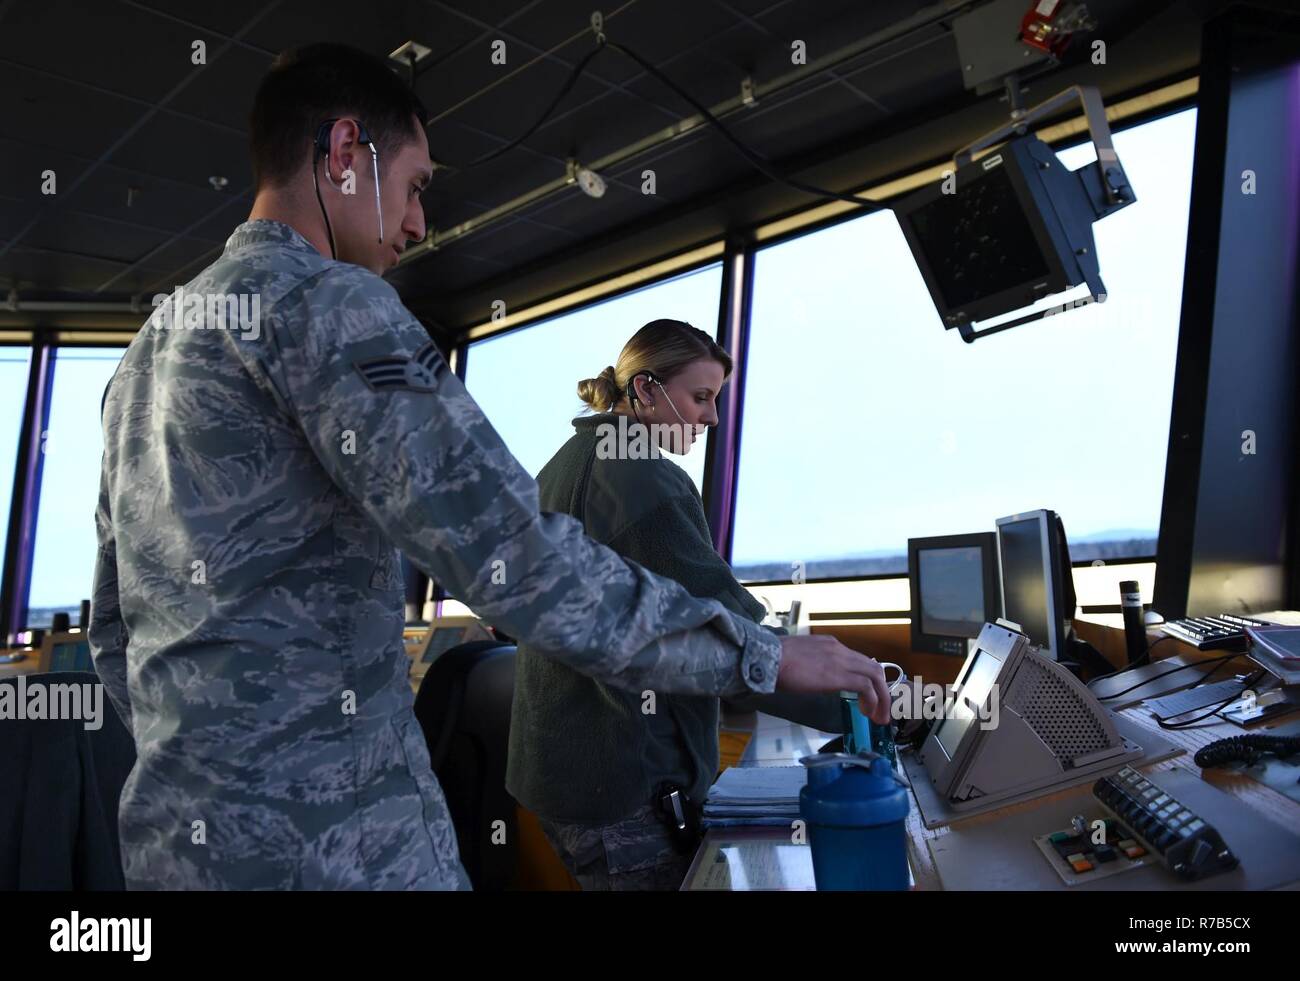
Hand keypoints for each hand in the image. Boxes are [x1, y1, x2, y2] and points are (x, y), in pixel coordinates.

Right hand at [775, 634, 891, 724]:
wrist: (768, 658)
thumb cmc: (775, 661)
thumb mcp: (801, 657)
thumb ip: (815, 665)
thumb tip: (817, 677)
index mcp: (830, 645)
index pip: (859, 660)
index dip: (868, 680)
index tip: (868, 696)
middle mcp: (840, 649)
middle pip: (874, 667)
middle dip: (882, 690)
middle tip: (880, 710)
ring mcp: (841, 660)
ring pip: (876, 676)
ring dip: (882, 698)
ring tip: (878, 716)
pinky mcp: (839, 675)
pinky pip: (866, 687)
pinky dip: (872, 701)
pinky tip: (867, 713)